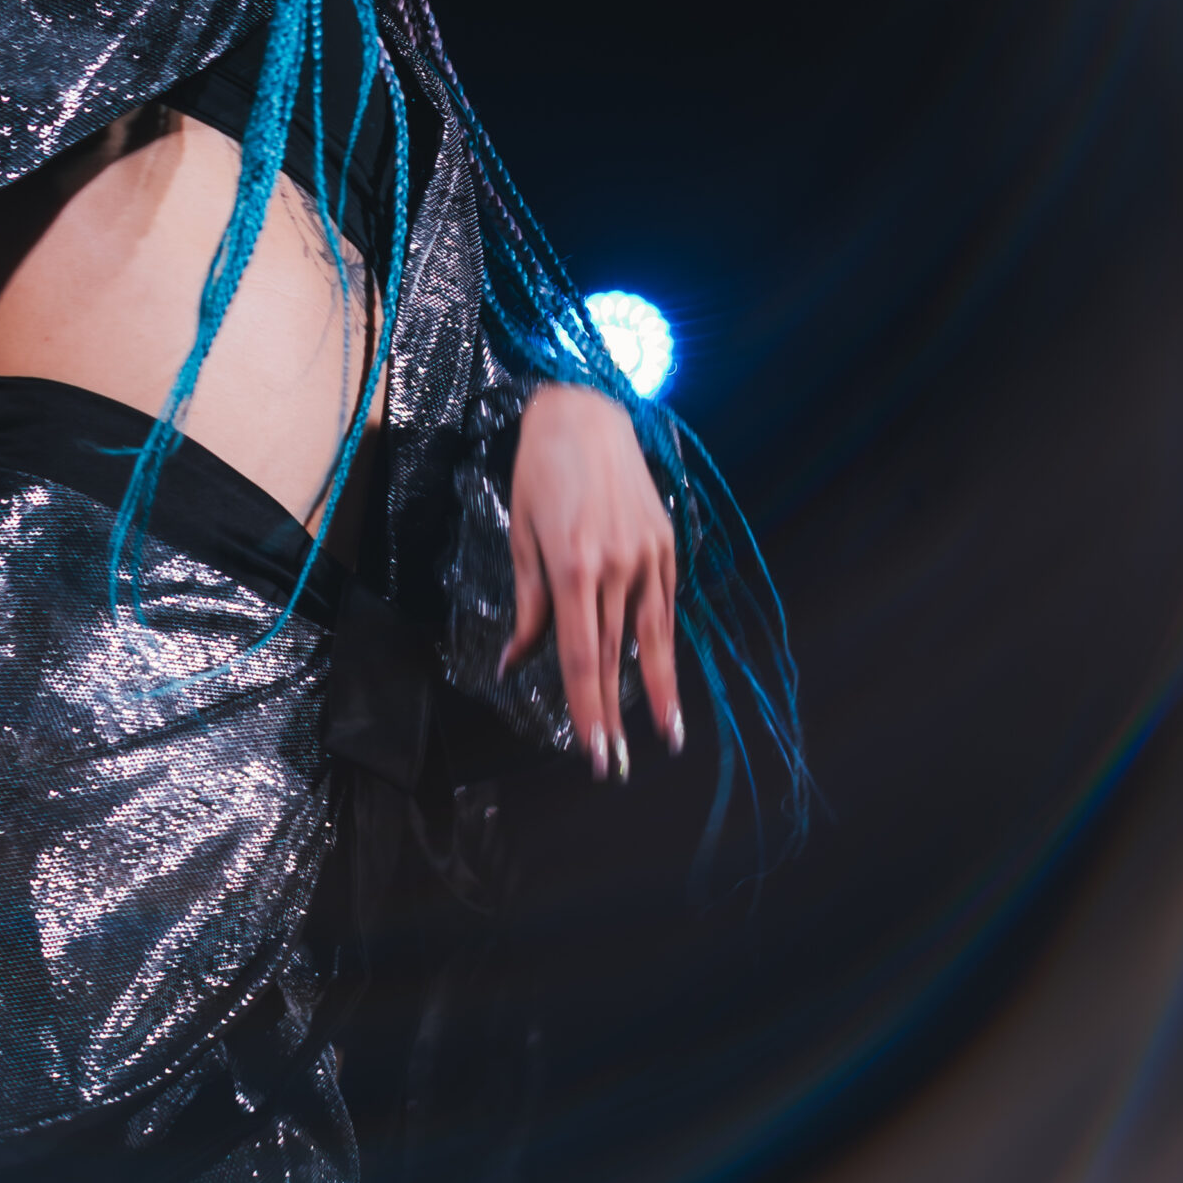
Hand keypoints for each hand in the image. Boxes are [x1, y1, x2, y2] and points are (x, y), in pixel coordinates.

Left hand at [501, 381, 680, 779]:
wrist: (585, 415)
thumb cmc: (541, 473)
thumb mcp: (521, 536)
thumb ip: (527, 606)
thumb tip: (515, 662)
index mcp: (571, 564)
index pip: (582, 657)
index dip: (588, 711)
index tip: (595, 755)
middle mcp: (615, 564)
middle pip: (615, 657)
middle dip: (614, 716)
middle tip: (617, 766)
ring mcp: (647, 554)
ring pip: (651, 638)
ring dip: (656, 691)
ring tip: (667, 738)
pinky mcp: (666, 544)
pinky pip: (663, 605)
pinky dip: (662, 643)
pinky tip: (663, 675)